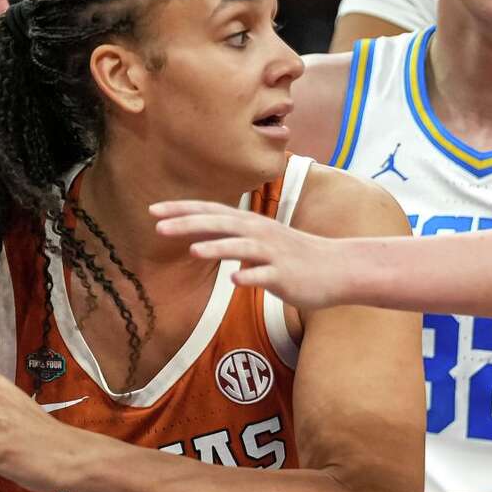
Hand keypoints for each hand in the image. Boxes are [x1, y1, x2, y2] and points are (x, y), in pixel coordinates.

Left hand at [151, 201, 354, 310]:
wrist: (339, 269)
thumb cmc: (297, 257)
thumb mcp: (262, 242)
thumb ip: (233, 239)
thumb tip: (201, 239)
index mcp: (251, 225)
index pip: (211, 211)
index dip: (182, 210)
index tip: (153, 210)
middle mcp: (260, 234)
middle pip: (222, 224)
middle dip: (190, 224)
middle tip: (158, 226)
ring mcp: (274, 254)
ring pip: (243, 247)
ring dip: (218, 247)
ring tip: (193, 250)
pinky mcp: (286, 276)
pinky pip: (267, 276)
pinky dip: (251, 276)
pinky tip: (235, 281)